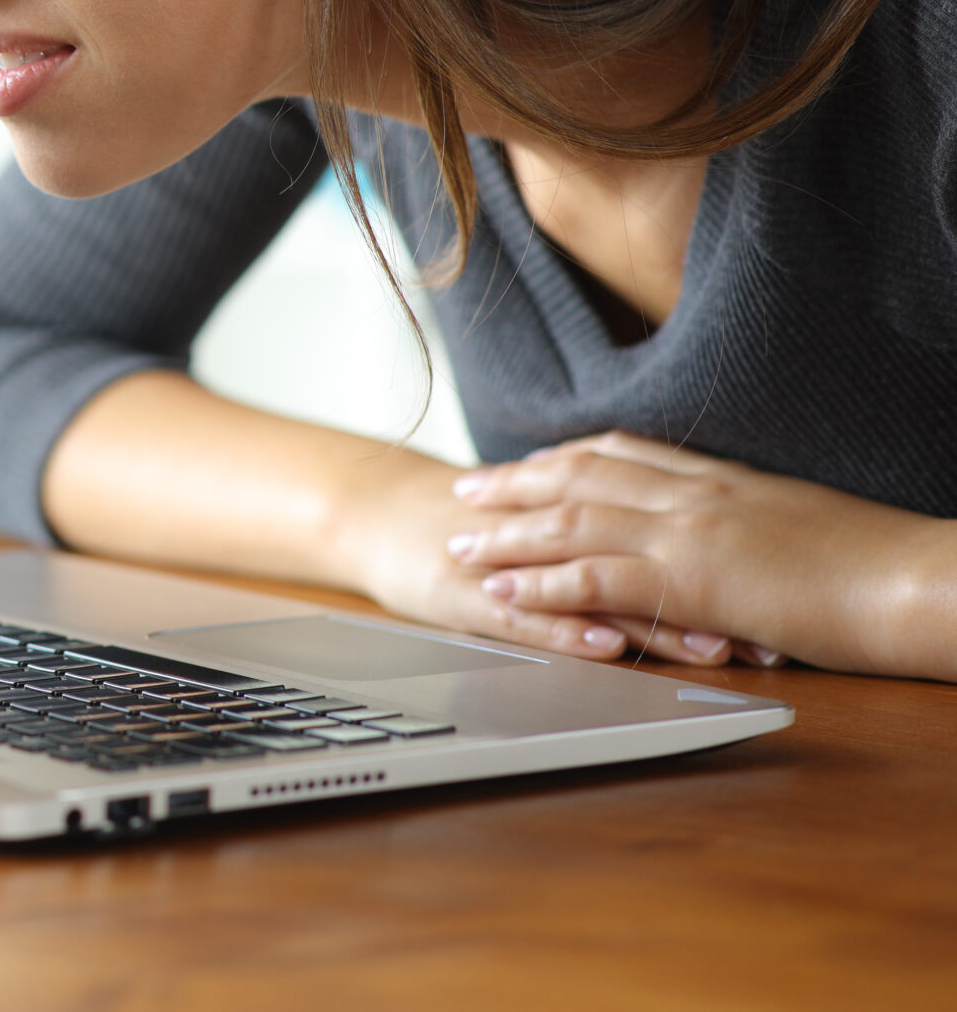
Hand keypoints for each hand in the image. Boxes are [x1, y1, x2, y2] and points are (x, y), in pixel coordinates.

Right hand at [333, 452, 740, 666]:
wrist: (374, 514)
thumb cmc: (468, 527)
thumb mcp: (544, 520)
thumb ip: (608, 529)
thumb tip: (695, 557)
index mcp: (578, 512)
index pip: (666, 537)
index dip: (727, 568)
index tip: (786, 601)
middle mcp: (553, 534)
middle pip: (644, 562)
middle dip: (711, 603)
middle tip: (773, 637)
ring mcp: (512, 565)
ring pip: (594, 590)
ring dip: (658, 622)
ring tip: (713, 650)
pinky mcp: (469, 595)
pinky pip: (525, 618)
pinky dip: (568, 631)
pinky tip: (607, 646)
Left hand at [448, 432, 950, 675]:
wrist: (919, 579)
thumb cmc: (880, 565)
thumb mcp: (803, 527)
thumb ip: (756, 524)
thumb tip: (740, 537)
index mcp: (723, 477)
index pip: (627, 452)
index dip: (569, 457)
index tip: (529, 462)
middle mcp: (696, 493)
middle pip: (582, 474)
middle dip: (518, 482)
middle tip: (466, 490)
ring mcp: (690, 532)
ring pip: (574, 520)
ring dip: (511, 532)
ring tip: (459, 541)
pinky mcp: (693, 579)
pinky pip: (595, 575)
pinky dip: (542, 582)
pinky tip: (503, 591)